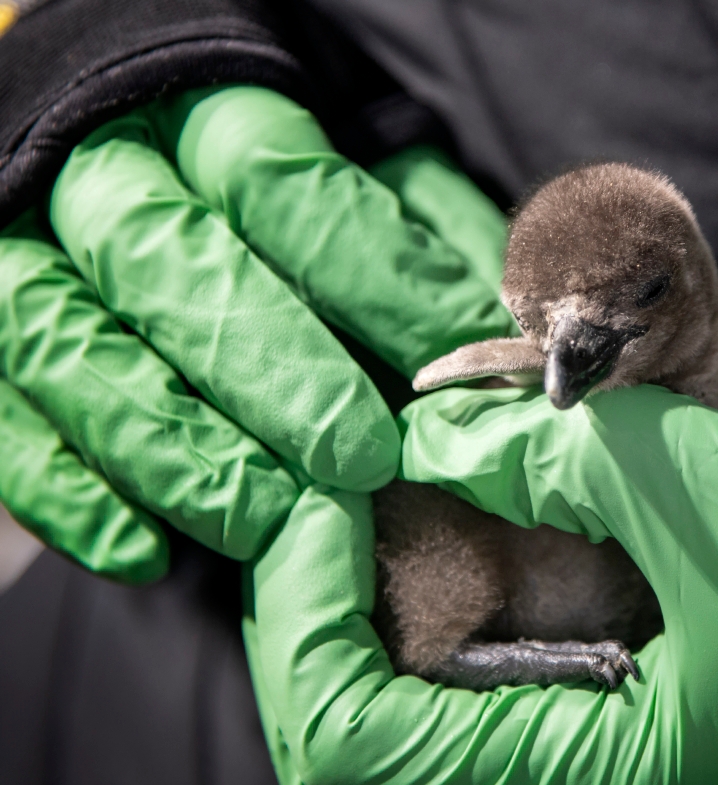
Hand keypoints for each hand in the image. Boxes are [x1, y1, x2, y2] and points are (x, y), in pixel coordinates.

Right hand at [0, 85, 516, 579]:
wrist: (124, 194)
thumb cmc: (268, 213)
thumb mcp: (355, 192)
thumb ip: (423, 236)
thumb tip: (495, 317)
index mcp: (203, 124)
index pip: (282, 184)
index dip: (367, 272)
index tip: (445, 355)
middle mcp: (103, 184)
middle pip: (173, 263)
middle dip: (272, 366)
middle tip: (360, 455)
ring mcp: (27, 266)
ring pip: (74, 347)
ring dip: (177, 446)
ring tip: (268, 520)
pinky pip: (3, 423)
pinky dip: (68, 493)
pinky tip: (144, 552)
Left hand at [249, 384, 717, 784]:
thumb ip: (570, 462)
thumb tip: (443, 426)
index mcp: (606, 783)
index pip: (360, 741)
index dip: (302, 620)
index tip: (313, 506)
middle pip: (376, 728)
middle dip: (334, 599)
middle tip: (345, 490)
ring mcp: (610, 756)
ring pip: (436, 698)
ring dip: (399, 590)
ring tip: (406, 488)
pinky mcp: (636, 716)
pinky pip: (508, 671)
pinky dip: (473, 588)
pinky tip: (486, 510)